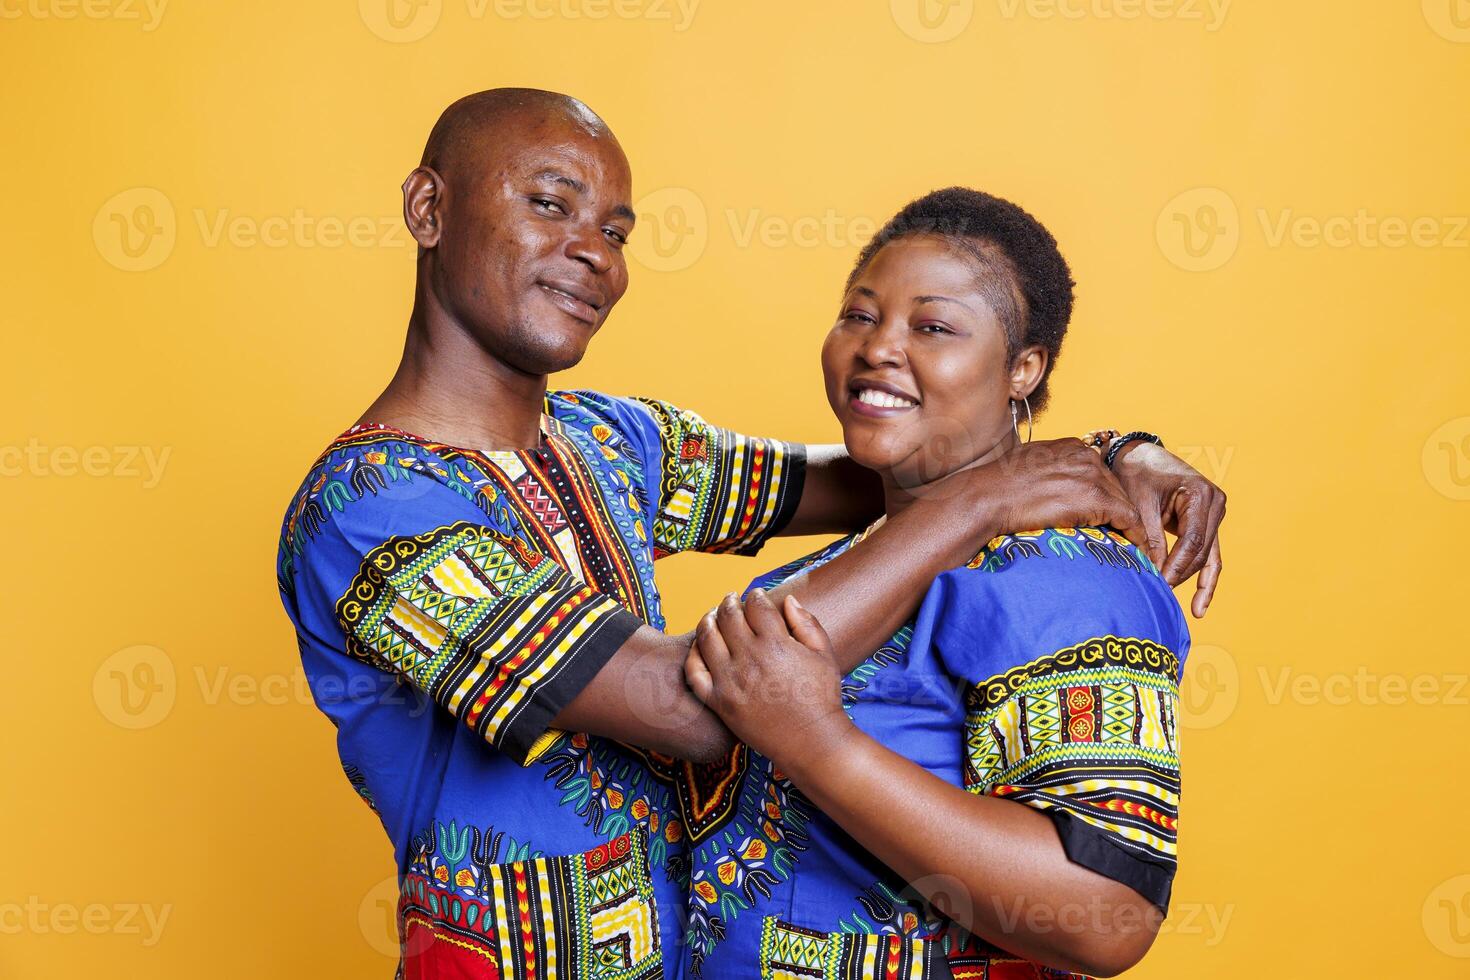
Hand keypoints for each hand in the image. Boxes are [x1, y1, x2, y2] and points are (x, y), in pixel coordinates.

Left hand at [683, 590, 848, 765]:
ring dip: (708, 619)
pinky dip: (694, 654)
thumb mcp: (824, 655)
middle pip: (728, 616)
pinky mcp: (719, 702)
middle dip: (730, 602)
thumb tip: (788, 598)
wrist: (811, 742)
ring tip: (712, 616)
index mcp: (776, 644)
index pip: (756, 605)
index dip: (755, 595)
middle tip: (732, 600)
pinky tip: (701, 646)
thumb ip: (806, 623)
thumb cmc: (821, 697)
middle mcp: (749, 659)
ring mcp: (730, 681)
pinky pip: (694, 672)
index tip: (757, 596)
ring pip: (707, 637)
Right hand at [929, 437, 1149, 552]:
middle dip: (1117, 512)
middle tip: (1123, 535)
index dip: (1103, 498)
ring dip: (1128, 525)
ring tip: (1133, 546)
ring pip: (1124, 503)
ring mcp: (1091, 475)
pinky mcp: (1095, 497)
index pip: (1098, 474)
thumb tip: (1046, 492)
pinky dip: (1135, 535)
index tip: (1106, 517)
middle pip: (1115, 487)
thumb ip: (1046, 474)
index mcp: (1069, 446)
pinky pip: (1127, 518)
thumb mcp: (1026, 469)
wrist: (987, 497)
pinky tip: (1137, 549)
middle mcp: (1085, 455)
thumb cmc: (995, 489)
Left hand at [1111, 441, 1225, 617]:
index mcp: (1200, 494)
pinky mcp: (1206, 523)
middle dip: (1182, 575)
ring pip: (1206, 556)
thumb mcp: (1138, 505)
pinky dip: (1204, 579)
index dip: (1177, 566)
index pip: (1192, 540)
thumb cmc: (1135, 474)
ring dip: (1192, 581)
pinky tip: (1199, 605)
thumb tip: (1152, 573)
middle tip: (1161, 595)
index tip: (1161, 585)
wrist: (1137, 455)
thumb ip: (1149, 539)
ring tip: (1190, 610)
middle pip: (1202, 551)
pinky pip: (1208, 555)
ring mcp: (1214, 514)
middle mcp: (1214, 504)